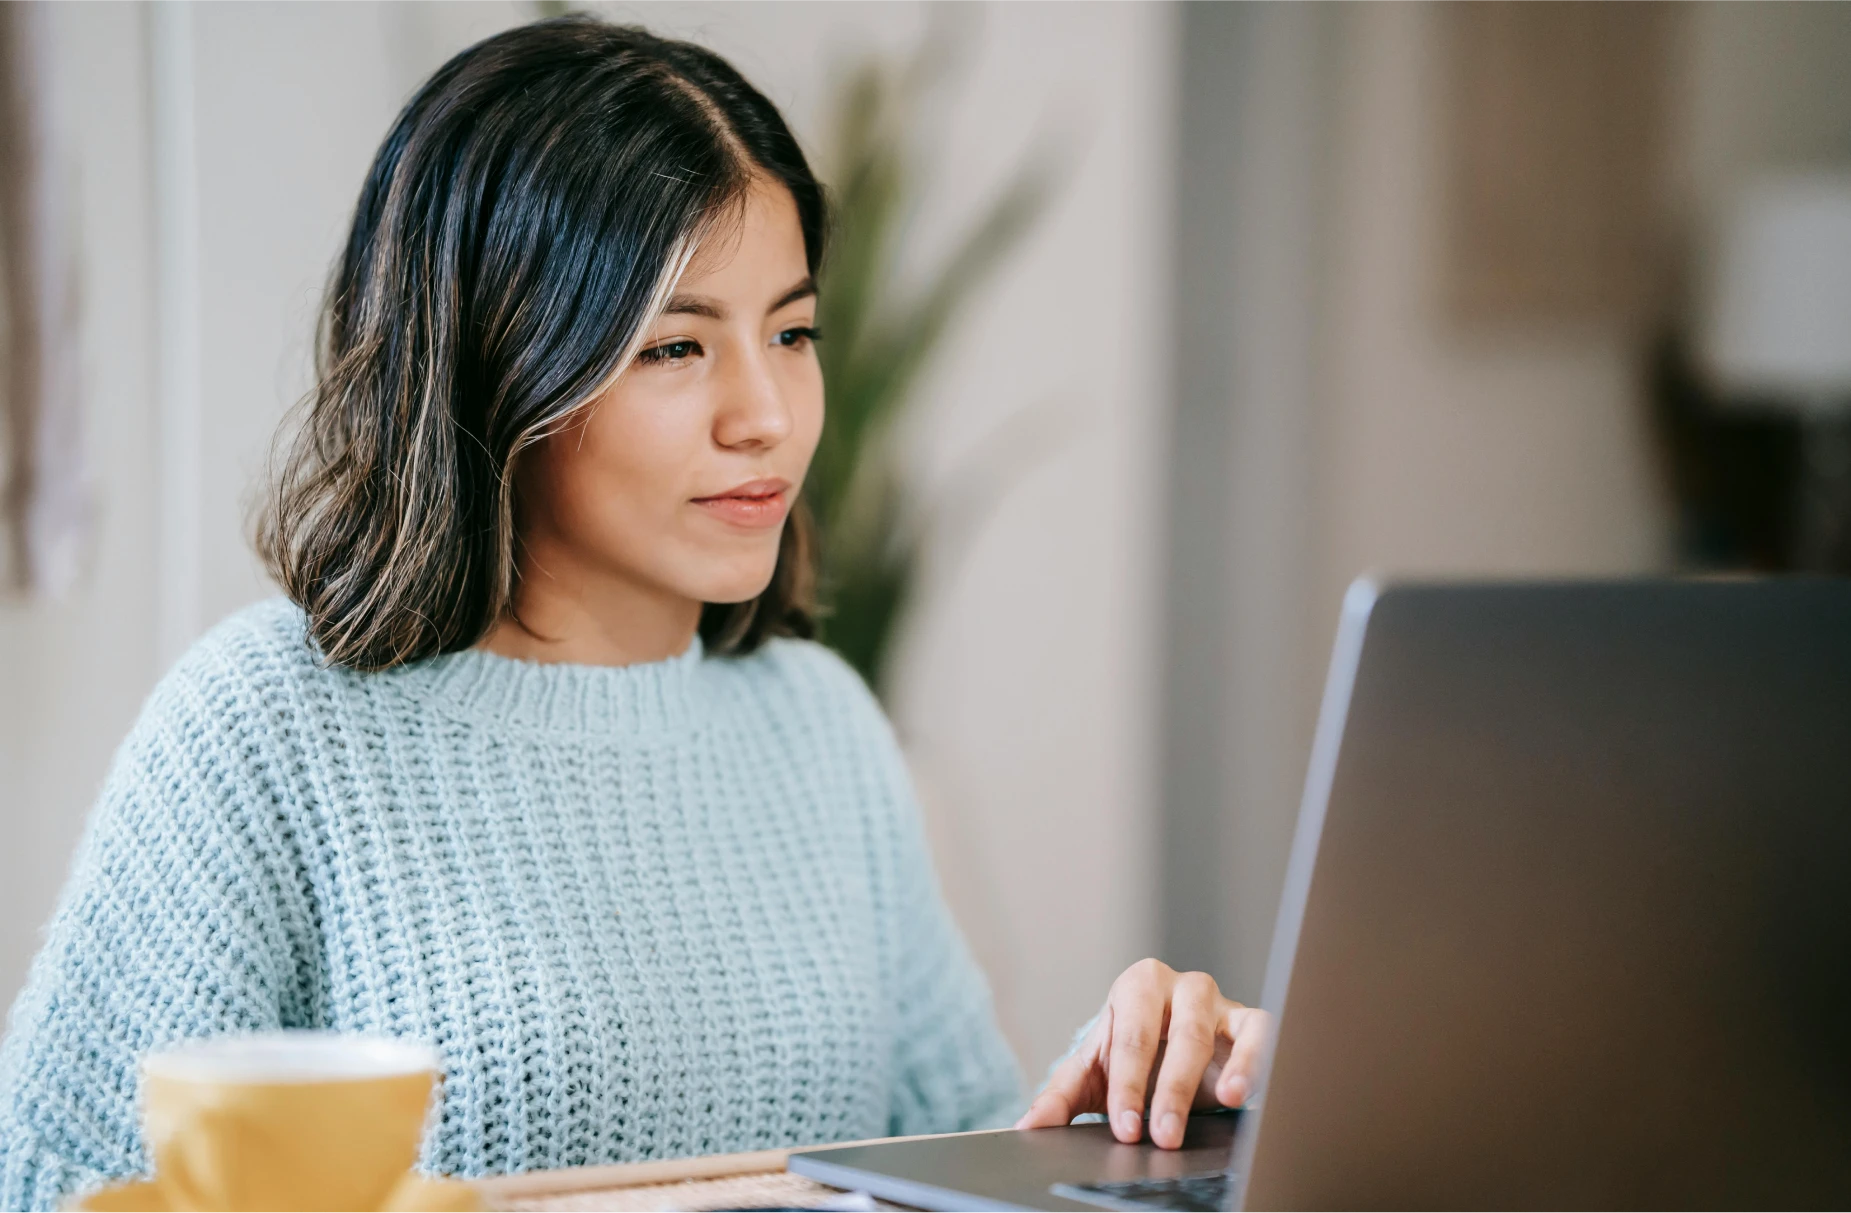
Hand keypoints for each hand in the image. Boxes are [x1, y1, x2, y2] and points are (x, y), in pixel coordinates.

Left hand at [1014, 959, 1269, 1148]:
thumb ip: (1059, 1098)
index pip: (1130, 1038)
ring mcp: (1216, 1002)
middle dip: (1167, 1089)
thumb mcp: (1092, 1073)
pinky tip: (1245, 1093)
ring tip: (1215, 1106)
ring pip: (1212, 1034)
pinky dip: (1256, 1060)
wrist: (1167, 1048)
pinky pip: (1260, 1032)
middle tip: (1160, 1135)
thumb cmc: (1129, 1055)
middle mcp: (1178, 987)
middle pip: (1175, 1035)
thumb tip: (1027, 1127)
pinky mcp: (1249, 1021)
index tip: (1126, 1127)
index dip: (1126, 1085)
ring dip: (1210, 1078)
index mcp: (1135, 987)